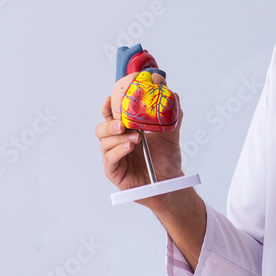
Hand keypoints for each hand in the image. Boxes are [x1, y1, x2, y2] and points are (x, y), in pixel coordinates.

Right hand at [95, 72, 184, 209]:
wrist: (170, 182)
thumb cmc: (166, 158)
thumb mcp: (171, 133)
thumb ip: (171, 114)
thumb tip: (173, 93)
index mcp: (127, 129)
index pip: (112, 114)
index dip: (108, 106)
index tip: (111, 99)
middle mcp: (117, 141)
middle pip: (102, 127)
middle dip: (109, 122)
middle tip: (122, 122)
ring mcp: (114, 156)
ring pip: (104, 142)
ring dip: (118, 137)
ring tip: (136, 138)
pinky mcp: (113, 171)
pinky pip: (109, 159)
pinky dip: (118, 151)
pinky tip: (129, 147)